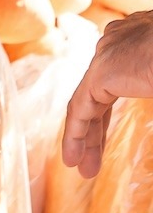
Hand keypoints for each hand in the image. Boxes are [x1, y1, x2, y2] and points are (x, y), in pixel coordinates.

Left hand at [63, 11, 152, 177]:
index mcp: (141, 42)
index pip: (116, 82)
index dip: (110, 112)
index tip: (105, 138)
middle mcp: (119, 43)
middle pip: (99, 95)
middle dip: (95, 130)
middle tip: (90, 162)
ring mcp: (109, 53)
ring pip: (88, 102)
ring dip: (83, 137)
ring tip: (82, 170)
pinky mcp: (103, 69)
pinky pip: (81, 106)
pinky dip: (76, 132)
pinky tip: (72, 157)